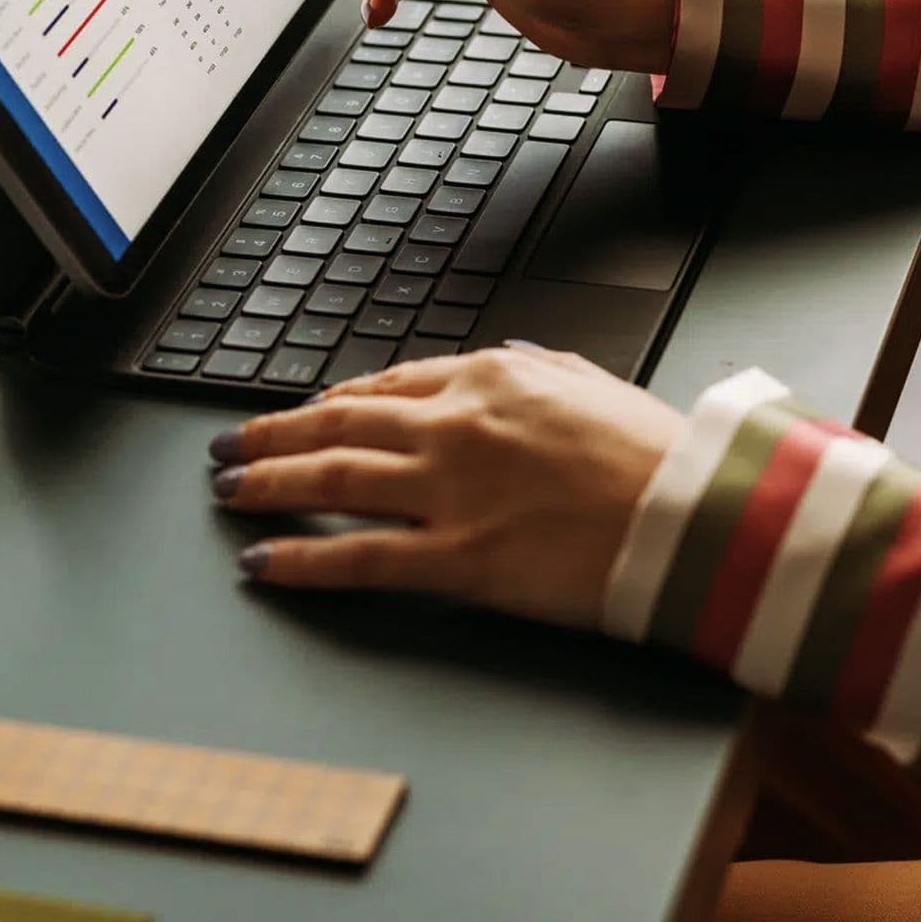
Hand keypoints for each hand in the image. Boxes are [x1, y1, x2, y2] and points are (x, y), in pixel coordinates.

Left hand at [206, 344, 683, 630]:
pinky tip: (261, 564)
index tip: (301, 415)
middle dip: (271, 435)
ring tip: (229, 491)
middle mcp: (456, 424)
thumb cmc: (657, 455)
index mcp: (491, 376)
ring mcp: (449, 490)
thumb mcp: (593, 383)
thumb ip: (540, 368)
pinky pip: (356, 558)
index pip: (385, 387)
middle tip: (229, 447)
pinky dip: (298, 560)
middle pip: (337, 426)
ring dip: (266, 484)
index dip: (331, 403)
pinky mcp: (455, 556)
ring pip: (330, 481)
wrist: (692, 513)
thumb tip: (508, 357)